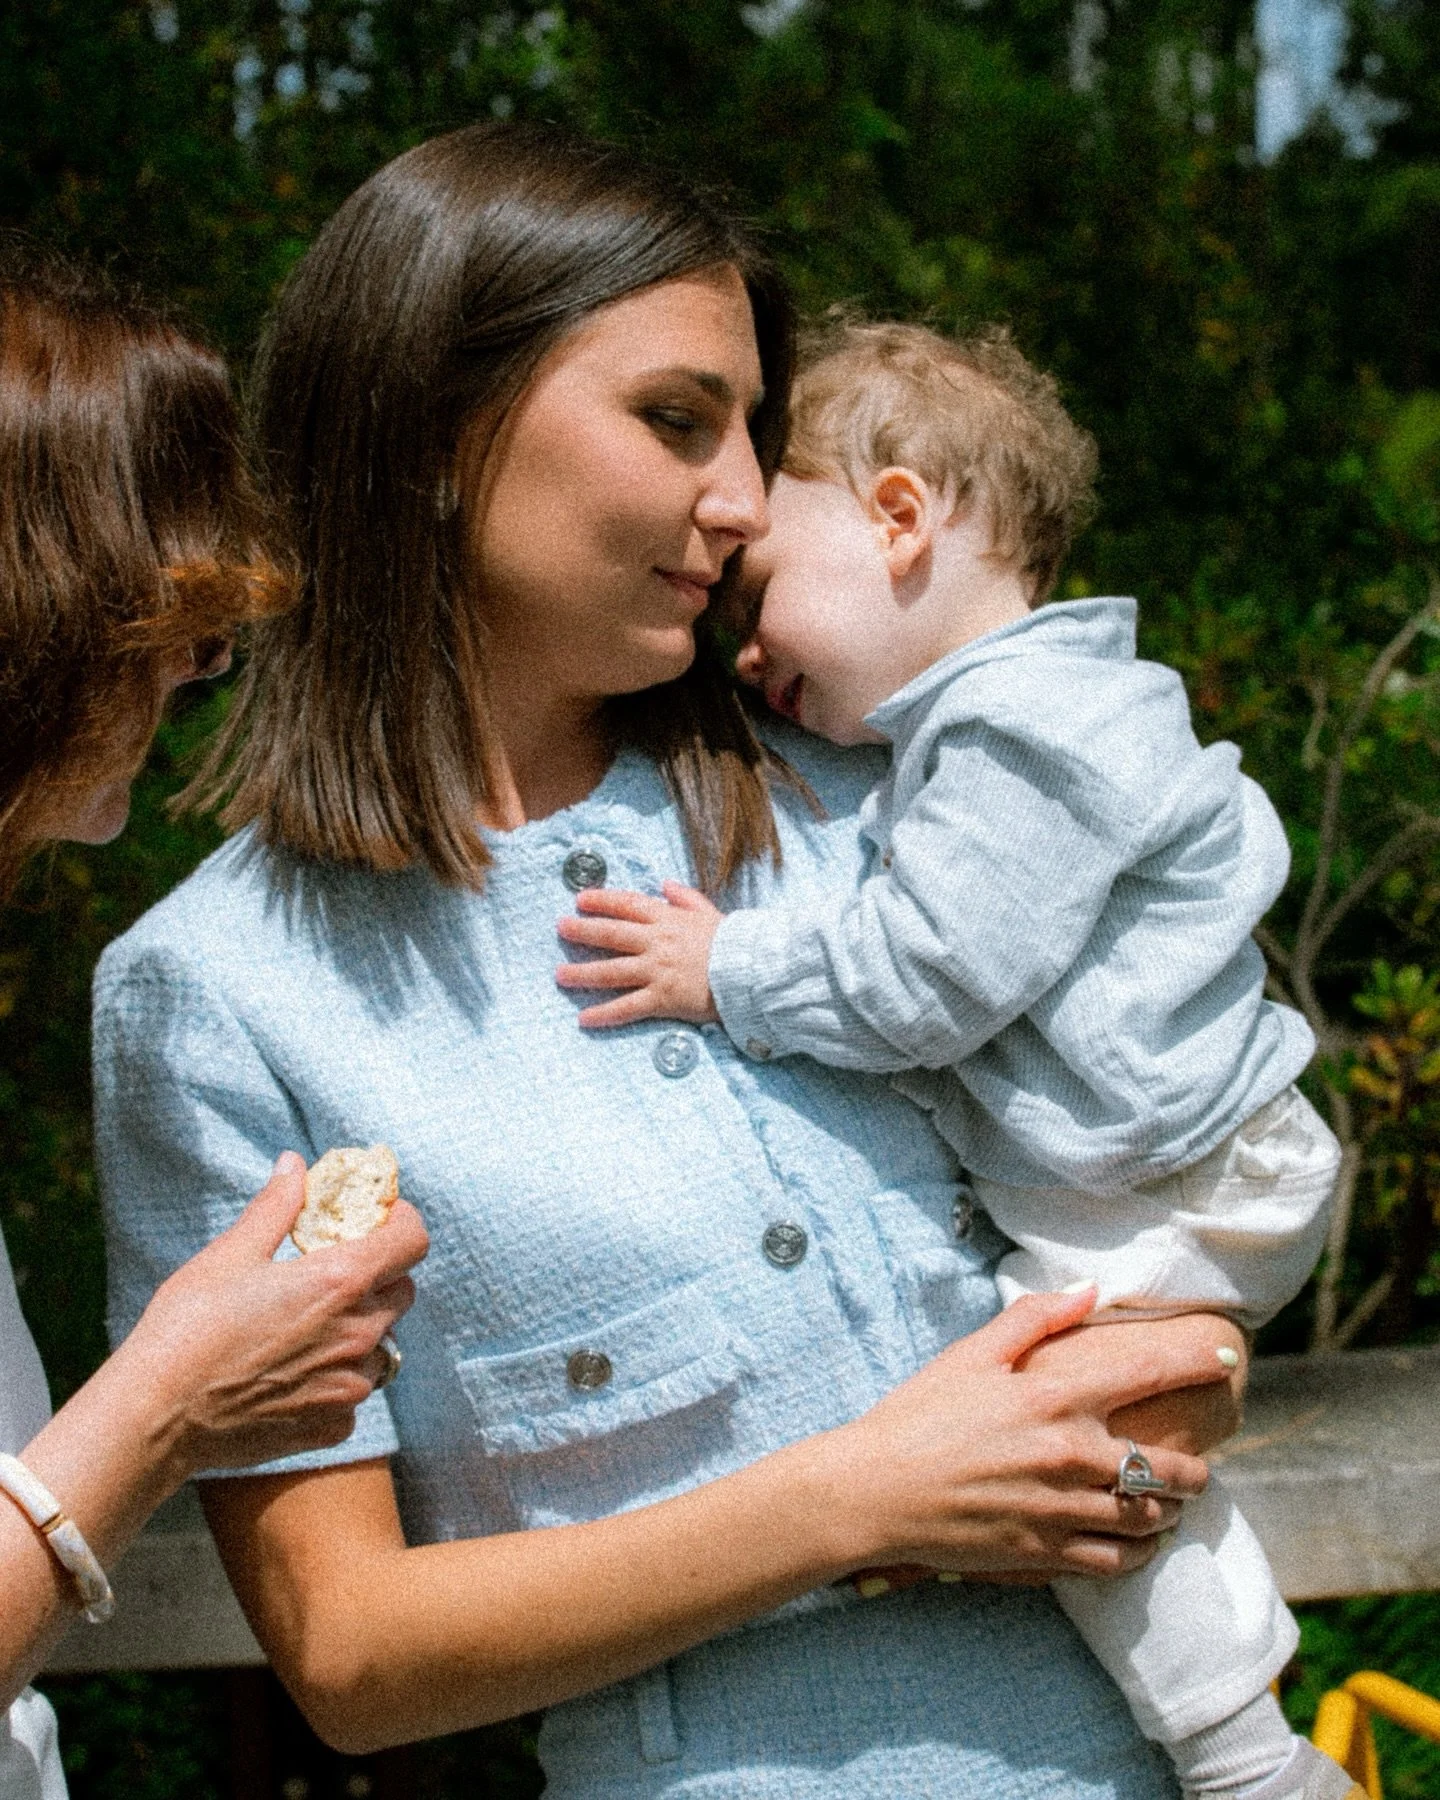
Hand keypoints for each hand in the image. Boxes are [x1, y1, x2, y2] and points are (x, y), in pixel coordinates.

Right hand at [117, 1153, 428, 1476]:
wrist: (156, 1417)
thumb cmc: (187, 1328)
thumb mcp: (231, 1254)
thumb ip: (277, 1207)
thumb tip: (294, 1165)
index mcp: (340, 1281)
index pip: (414, 1240)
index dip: (402, 1224)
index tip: (379, 1222)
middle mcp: (358, 1334)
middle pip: (402, 1292)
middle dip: (379, 1278)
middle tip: (333, 1275)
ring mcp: (349, 1384)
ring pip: (382, 1346)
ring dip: (360, 1333)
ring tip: (307, 1330)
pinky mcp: (332, 1425)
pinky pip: (354, 1393)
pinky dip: (335, 1381)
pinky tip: (292, 1375)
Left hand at [555, 880, 721, 1027]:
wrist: (752, 972)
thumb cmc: (734, 943)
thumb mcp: (710, 913)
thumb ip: (686, 898)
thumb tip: (665, 885)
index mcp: (667, 919)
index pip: (627, 905)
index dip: (602, 900)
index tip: (580, 899)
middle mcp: (656, 943)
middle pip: (611, 934)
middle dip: (583, 930)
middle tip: (560, 928)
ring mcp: (657, 971)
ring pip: (611, 971)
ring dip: (582, 974)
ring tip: (559, 976)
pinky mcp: (662, 999)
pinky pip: (627, 1007)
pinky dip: (604, 1014)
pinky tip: (584, 1019)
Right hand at [821, 1287, 1217, 1583]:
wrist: (877, 1490)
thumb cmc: (920, 1415)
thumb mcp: (973, 1353)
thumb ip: (1037, 1318)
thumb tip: (1090, 1290)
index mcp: (1056, 1398)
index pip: (1150, 1374)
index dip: (1199, 1362)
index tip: (1228, 1356)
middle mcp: (1072, 1456)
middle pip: (1168, 1467)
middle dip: (1194, 1469)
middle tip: (1196, 1467)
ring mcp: (1063, 1511)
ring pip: (1150, 1518)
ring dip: (1170, 1510)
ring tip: (1171, 1504)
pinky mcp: (1048, 1554)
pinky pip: (1120, 1561)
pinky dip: (1140, 1552)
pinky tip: (1137, 1541)